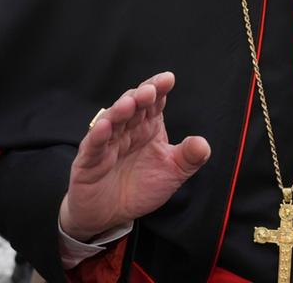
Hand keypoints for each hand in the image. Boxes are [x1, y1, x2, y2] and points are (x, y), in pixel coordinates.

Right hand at [58, 72, 210, 241]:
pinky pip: (93, 145)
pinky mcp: (89, 160)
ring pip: (112, 121)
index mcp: (147, 127)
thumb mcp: (172, 173)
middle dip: (140, 96)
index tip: (168, 79)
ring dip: (120, 110)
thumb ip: (189, 158)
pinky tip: (104, 127)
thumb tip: (203, 143)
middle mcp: (127, 130)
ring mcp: (107, 142)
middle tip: (150, 90)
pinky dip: (98, 135)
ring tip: (130, 103)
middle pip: (133, 106)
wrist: (110, 215)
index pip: (154, 103)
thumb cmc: (140, 187)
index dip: (159, 89)